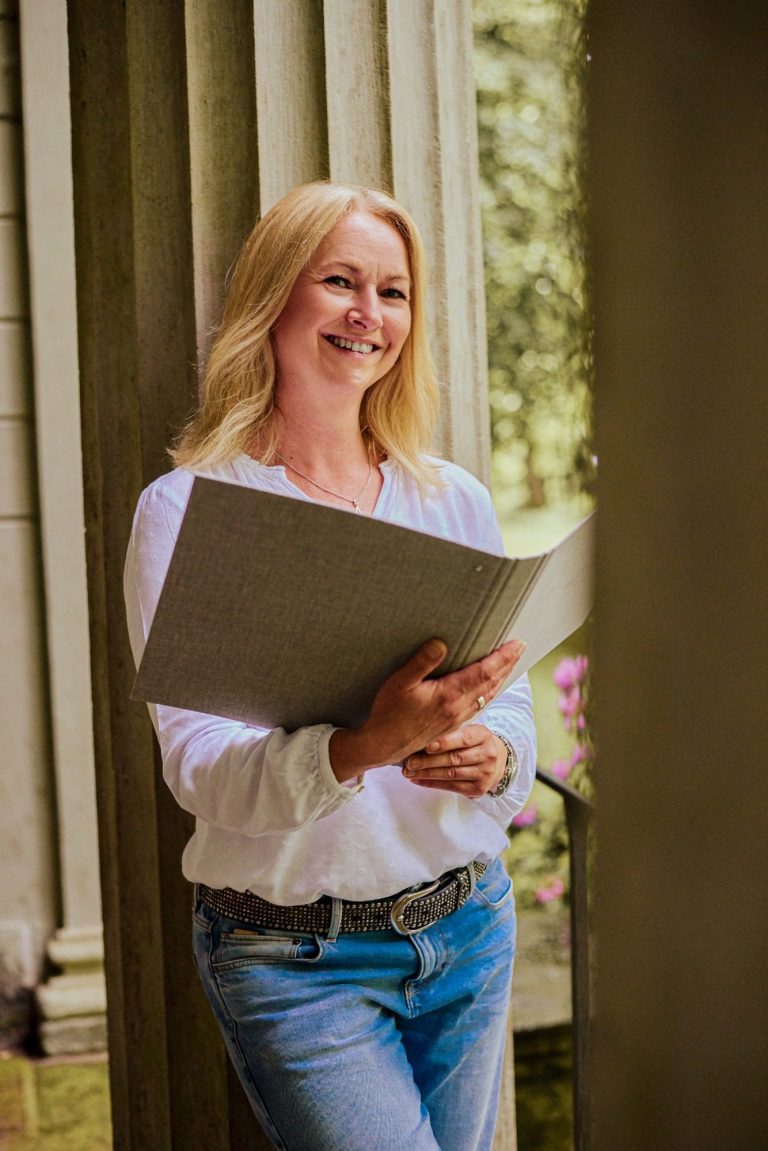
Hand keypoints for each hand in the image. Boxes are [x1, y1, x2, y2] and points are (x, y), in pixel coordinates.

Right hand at [329, 637, 525, 782]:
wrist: (383, 745)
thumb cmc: (388, 712)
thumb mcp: (400, 683)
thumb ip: (422, 662)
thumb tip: (442, 643)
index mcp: (449, 695)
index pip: (484, 672)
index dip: (502, 657)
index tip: (517, 643)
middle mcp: (458, 707)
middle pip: (492, 683)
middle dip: (508, 664)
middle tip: (521, 648)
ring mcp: (457, 718)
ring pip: (488, 695)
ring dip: (502, 678)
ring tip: (510, 664)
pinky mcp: (452, 724)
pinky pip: (480, 705)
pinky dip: (491, 691)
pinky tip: (490, 688)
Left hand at [402, 724, 506, 798]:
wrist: (497, 760)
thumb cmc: (473, 742)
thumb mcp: (468, 730)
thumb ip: (450, 731)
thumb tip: (419, 738)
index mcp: (483, 735)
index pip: (464, 739)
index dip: (445, 743)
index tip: (426, 746)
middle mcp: (487, 755)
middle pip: (454, 759)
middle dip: (428, 761)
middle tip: (409, 762)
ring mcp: (484, 773)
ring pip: (450, 774)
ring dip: (426, 774)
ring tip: (408, 772)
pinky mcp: (477, 789)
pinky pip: (451, 787)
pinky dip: (432, 783)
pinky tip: (417, 780)